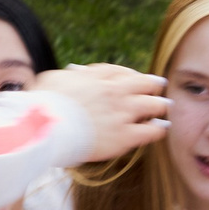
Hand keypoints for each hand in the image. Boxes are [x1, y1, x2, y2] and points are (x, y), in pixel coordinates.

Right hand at [35, 63, 170, 162]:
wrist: (45, 127)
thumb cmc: (43, 103)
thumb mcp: (55, 78)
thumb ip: (70, 76)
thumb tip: (75, 73)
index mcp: (98, 78)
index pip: (122, 72)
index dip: (132, 75)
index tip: (136, 79)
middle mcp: (115, 93)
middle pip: (145, 84)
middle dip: (153, 85)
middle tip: (158, 88)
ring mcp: (122, 114)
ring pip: (154, 105)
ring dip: (161, 105)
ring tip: (165, 108)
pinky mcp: (124, 137)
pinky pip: (152, 131)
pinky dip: (159, 128)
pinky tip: (162, 128)